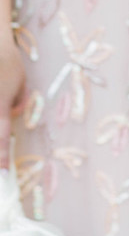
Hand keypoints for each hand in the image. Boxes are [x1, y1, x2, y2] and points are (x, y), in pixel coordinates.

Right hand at [0, 36, 25, 169]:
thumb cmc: (9, 62)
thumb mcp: (20, 81)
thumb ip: (16, 102)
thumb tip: (10, 115)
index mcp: (0, 104)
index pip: (1, 135)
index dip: (1, 157)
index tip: (3, 173)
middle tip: (2, 172)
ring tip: (4, 143)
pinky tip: (3, 104)